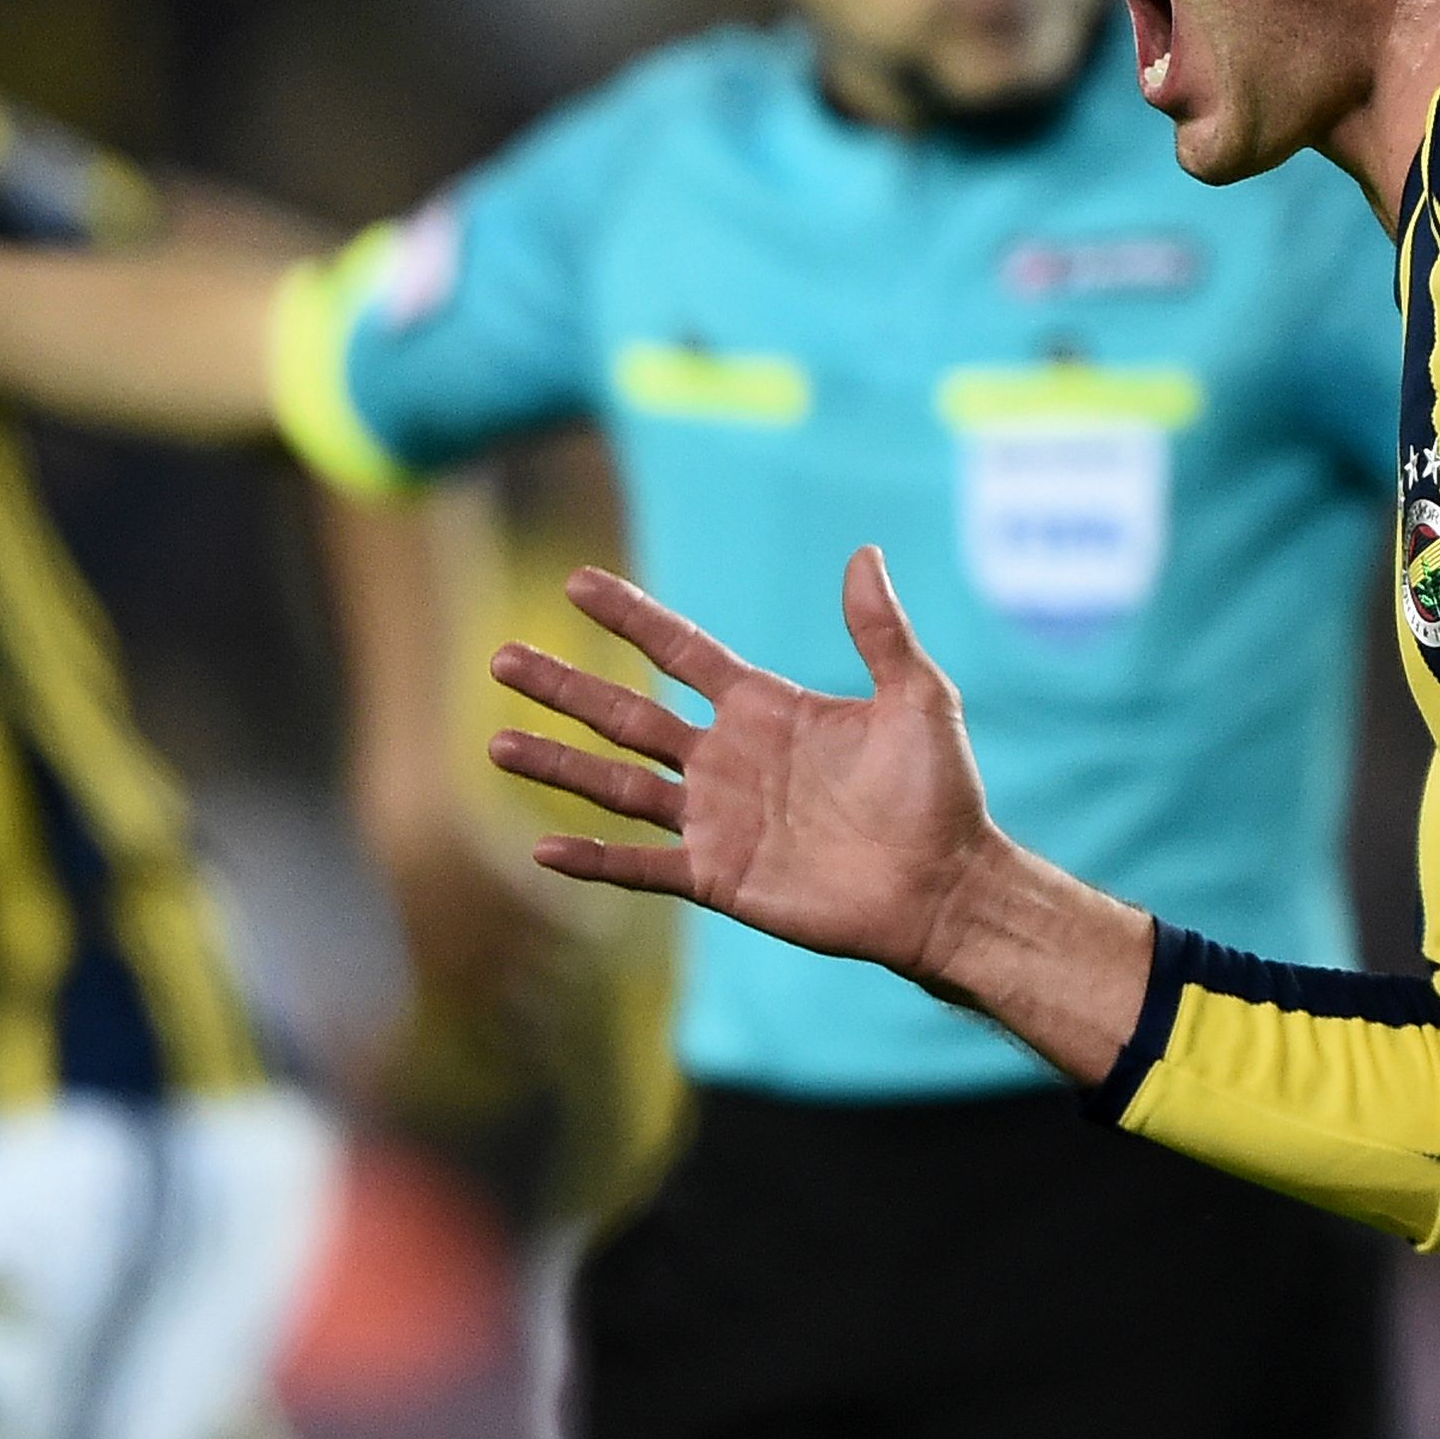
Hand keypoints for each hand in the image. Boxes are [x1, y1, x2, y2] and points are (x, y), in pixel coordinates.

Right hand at [486, 551, 1002, 984]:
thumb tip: (863, 552)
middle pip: (626, 713)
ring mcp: (717, 820)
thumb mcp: (918, 697)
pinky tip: (542, 846)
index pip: (679, 651)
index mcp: (764, 709)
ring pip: (616, 784)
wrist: (944, 886)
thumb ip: (880, 631)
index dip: (630, 617)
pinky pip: (641, 866)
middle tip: (499, 656)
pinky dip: (593, 858)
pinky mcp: (719, 877)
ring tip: (495, 740)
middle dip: (564, 686)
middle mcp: (727, 759)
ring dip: (557, 763)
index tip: (577, 583)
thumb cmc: (938, 792)